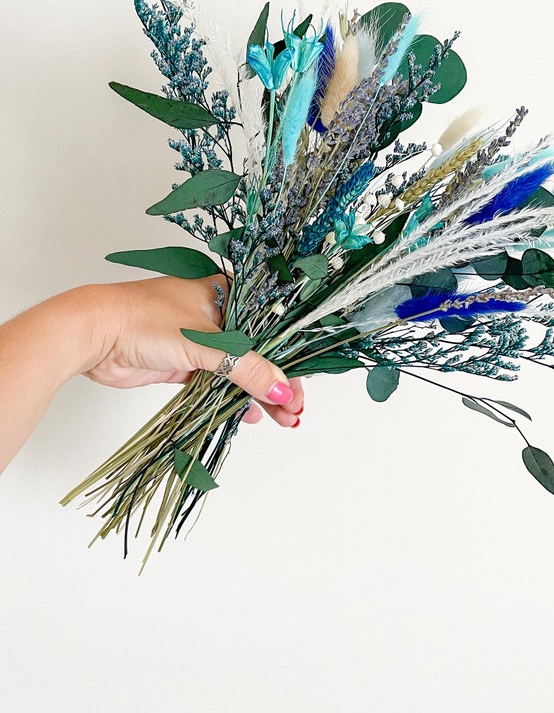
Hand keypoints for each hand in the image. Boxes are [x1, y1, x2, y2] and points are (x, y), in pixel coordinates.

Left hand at [83, 276, 303, 427]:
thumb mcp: (205, 343)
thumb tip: (282, 392)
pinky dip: (233, 398)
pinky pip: (218, 382)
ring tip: (279, 419)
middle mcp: (217, 313)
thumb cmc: (145, 319)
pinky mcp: (183, 363)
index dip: (290, 357)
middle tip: (293, 411)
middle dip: (277, 382)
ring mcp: (200, 339)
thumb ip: (247, 369)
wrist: (93, 334)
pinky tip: (248, 414)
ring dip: (258, 394)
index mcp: (228, 293)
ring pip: (239, 370)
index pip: (271, 327)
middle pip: (259, 351)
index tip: (301, 387)